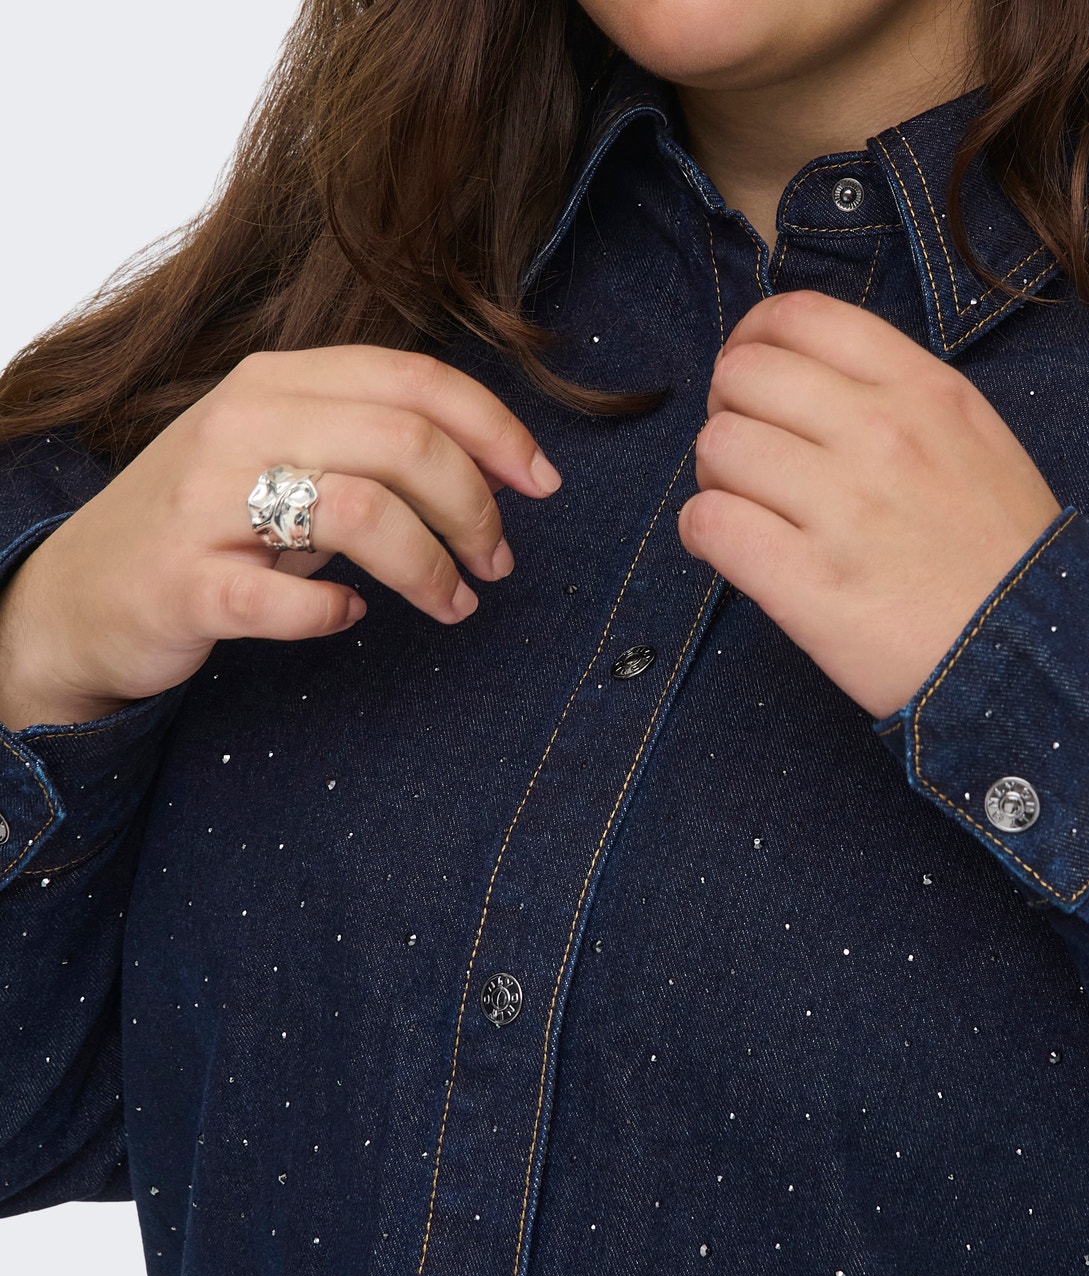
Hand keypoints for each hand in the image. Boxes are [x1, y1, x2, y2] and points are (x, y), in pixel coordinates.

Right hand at [0, 347, 560, 729]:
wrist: (81, 595)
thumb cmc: (207, 525)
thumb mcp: (281, 453)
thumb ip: (367, 442)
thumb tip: (490, 467)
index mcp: (277, 381)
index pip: (414, 379)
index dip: (496, 429)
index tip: (543, 483)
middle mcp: (242, 424)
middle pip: (405, 442)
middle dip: (475, 509)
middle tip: (496, 563)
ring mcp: (208, 503)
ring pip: (363, 512)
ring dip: (431, 567)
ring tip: (454, 604)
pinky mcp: (187, 582)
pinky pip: (288, 598)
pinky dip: (333, 614)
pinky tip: (345, 619)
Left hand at [677, 292, 1061, 720]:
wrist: (1032, 655)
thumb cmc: (1002, 556)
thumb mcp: (976, 440)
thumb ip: (899, 397)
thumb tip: (809, 383)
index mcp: (922, 390)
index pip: (799, 317)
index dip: (751, 342)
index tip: (750, 379)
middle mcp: (879, 434)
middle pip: (743, 376)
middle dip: (728, 410)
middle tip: (745, 457)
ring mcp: (842, 508)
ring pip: (717, 445)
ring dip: (714, 477)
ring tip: (743, 508)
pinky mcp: (807, 583)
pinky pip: (709, 523)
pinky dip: (702, 532)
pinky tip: (729, 548)